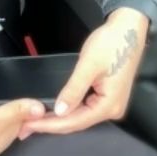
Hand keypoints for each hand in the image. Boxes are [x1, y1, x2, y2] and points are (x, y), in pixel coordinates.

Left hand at [20, 8, 149, 137]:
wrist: (129, 29)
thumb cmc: (111, 43)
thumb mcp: (88, 65)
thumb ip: (74, 90)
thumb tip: (60, 111)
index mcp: (109, 105)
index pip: (75, 122)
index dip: (50, 125)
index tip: (29, 125)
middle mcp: (113, 109)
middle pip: (78, 122)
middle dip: (52, 125)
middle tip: (27, 126)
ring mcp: (112, 103)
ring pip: (81, 117)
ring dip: (59, 118)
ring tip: (36, 120)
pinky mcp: (108, 96)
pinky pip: (86, 108)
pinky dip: (70, 110)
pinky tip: (56, 110)